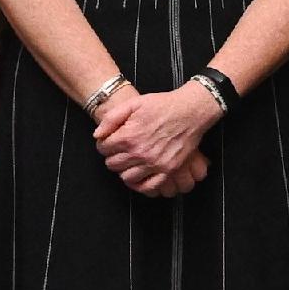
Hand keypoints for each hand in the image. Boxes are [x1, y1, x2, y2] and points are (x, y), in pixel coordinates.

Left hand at [94, 83, 216, 193]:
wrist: (190, 111)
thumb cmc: (163, 105)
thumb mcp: (134, 103)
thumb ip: (111, 118)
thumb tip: (98, 134)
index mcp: (129, 136)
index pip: (103, 148)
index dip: (104, 144)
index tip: (109, 142)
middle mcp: (140, 153)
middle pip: (113, 164)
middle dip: (112, 157)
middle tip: (119, 151)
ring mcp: (155, 163)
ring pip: (127, 178)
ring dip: (124, 170)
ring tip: (129, 162)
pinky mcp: (168, 170)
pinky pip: (148, 186)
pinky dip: (140, 184)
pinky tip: (139, 176)